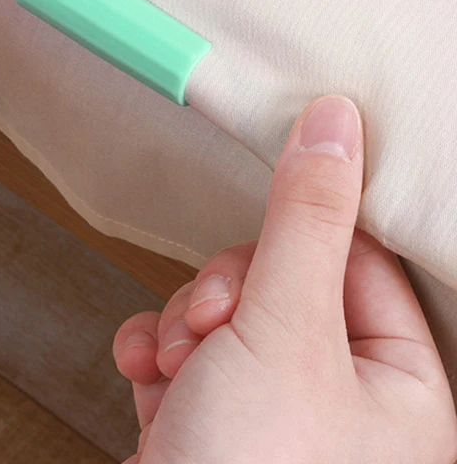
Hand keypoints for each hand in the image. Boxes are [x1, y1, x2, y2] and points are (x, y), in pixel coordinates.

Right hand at [114, 96, 456, 462]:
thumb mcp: (283, 329)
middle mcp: (342, 402)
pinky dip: (160, 354)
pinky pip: (190, 356)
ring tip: (174, 360)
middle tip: (211, 322)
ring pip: (226, 314)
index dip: (302, 234)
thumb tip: (338, 122)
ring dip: (184, 322)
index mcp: (399, 386)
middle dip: (226, 291)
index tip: (264, 215)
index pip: (358, 258)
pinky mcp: (213, 425)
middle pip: (282, 282)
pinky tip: (146, 371)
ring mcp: (271, 413)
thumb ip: (307, 219)